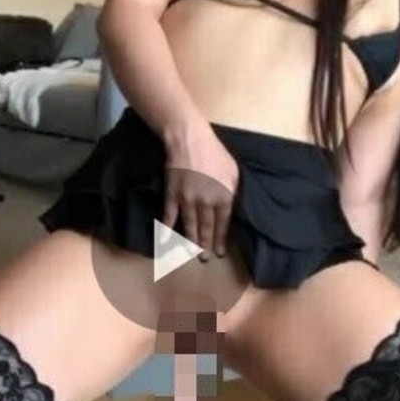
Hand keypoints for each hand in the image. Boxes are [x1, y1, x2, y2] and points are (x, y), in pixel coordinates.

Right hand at [163, 124, 238, 257]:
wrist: (190, 141)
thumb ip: (234, 191)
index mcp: (224, 197)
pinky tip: (165, 240)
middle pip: (206, 229)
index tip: (219, 252)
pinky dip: (167, 229)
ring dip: (190, 242)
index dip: (220, 239)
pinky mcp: (172, 195)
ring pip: (190, 225)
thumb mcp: (234, 171)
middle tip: (204, 259)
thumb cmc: (215, 153)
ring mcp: (187, 200)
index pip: (223, 224)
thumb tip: (232, 207)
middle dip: (205, 246)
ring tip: (191, 253)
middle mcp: (206, 203)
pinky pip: (170, 215)